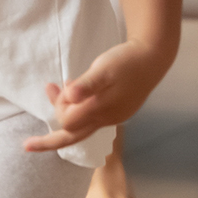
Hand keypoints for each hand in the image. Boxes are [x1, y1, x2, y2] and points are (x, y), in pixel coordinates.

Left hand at [26, 41, 171, 152]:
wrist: (153, 59)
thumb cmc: (126, 62)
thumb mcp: (104, 68)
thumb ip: (87, 84)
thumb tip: (70, 96)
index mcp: (101, 110)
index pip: (68, 123)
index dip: (58, 108)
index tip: (57, 87)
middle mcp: (106, 119)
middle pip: (71, 138)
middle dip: (49, 136)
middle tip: (45, 93)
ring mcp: (112, 117)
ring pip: (81, 126)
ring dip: (64, 111)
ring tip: (53, 87)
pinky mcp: (116, 111)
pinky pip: (91, 118)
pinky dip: (78, 108)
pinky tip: (76, 91)